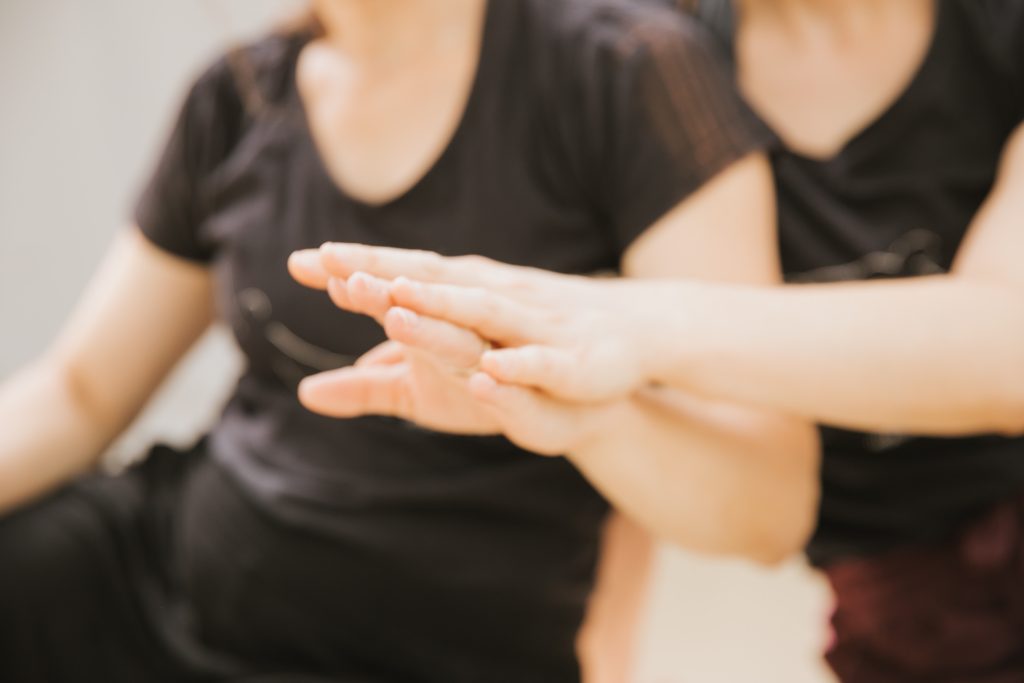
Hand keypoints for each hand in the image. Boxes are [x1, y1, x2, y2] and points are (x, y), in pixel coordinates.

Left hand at [288, 244, 655, 401]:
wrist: (606, 365)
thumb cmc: (503, 370)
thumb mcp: (424, 388)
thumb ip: (371, 388)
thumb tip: (305, 394)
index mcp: (452, 307)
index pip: (393, 283)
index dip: (349, 272)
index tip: (298, 261)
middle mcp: (483, 308)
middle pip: (425, 286)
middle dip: (380, 273)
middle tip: (331, 261)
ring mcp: (523, 334)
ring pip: (475, 320)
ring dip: (438, 311)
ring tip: (396, 304)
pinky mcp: (564, 365)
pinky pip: (535, 367)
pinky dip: (514, 368)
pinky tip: (490, 373)